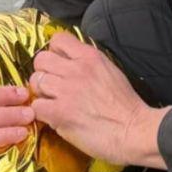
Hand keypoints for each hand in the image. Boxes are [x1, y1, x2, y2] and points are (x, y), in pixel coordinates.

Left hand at [30, 32, 168, 167]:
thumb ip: (87, 63)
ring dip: (42, 93)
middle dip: (44, 72)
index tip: (60, 64)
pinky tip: (55, 117)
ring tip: (55, 102)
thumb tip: (66, 61)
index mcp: (90, 57)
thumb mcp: (110, 71)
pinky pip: (36, 105)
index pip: (58, 39)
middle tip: (54, 87)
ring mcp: (65, 90)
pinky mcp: (58, 112)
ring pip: (35, 81)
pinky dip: (42, 112)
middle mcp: (75, 69)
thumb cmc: (127, 106)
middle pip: (40, 60)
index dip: (55, 52)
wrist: (136, 132)